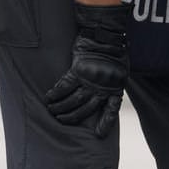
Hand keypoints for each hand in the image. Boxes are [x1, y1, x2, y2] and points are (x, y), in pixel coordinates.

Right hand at [44, 3, 127, 136]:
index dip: (105, 123)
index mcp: (115, 88)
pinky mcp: (78, 70)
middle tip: (62, 120)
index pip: (111, 110)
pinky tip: (48, 98)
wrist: (105, 33)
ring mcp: (90, 80)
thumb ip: (113, 81)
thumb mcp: (120, 69)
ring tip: (52, 111)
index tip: (98, 135)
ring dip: (61, 108)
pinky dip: (55, 94)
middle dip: (73, 117)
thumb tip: (106, 90)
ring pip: (73, 100)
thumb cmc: (114, 49)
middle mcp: (103, 87)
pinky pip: (64, 86)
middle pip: (86, 109)